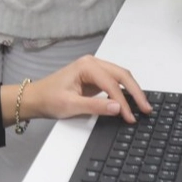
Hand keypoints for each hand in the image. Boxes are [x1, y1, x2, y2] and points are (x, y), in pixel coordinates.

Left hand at [12, 56, 151, 125]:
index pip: (112, 84)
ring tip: (142, 107)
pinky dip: (124, 92)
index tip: (130, 117)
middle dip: (135, 92)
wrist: (35, 98)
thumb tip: (118, 108)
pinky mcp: (95, 78)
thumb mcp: (71, 105)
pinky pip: (114, 83)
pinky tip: (129, 103)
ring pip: (120, 77)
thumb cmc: (48, 99)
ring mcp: (94, 70)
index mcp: (87, 66)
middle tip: (147, 109)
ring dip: (131, 91)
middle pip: (121, 75)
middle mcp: (93, 64)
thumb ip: (96, 106)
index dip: (123, 102)